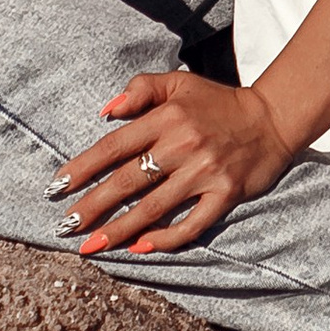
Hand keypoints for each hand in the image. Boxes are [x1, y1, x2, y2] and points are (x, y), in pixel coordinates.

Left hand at [49, 68, 290, 256]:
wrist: (273, 118)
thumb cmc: (219, 102)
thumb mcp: (179, 83)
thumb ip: (141, 89)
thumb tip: (105, 112)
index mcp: (167, 118)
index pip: (114, 146)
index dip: (82, 168)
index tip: (56, 187)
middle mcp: (183, 145)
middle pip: (127, 181)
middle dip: (92, 206)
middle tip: (66, 226)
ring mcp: (205, 173)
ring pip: (154, 207)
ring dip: (119, 229)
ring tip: (92, 245)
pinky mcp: (225, 194)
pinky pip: (192, 223)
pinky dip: (167, 238)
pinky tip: (142, 248)